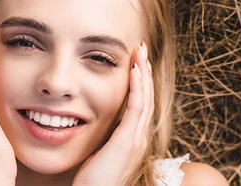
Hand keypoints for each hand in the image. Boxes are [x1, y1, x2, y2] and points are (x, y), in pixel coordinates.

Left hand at [73, 43, 153, 185]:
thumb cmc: (93, 181)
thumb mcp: (101, 153)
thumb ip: (106, 137)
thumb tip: (97, 120)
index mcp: (134, 140)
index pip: (142, 104)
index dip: (141, 82)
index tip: (136, 61)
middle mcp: (140, 138)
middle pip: (148, 97)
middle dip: (145, 71)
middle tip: (142, 49)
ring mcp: (136, 140)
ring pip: (146, 99)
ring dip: (143, 73)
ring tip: (140, 52)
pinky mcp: (127, 142)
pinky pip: (137, 108)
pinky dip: (137, 87)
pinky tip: (134, 71)